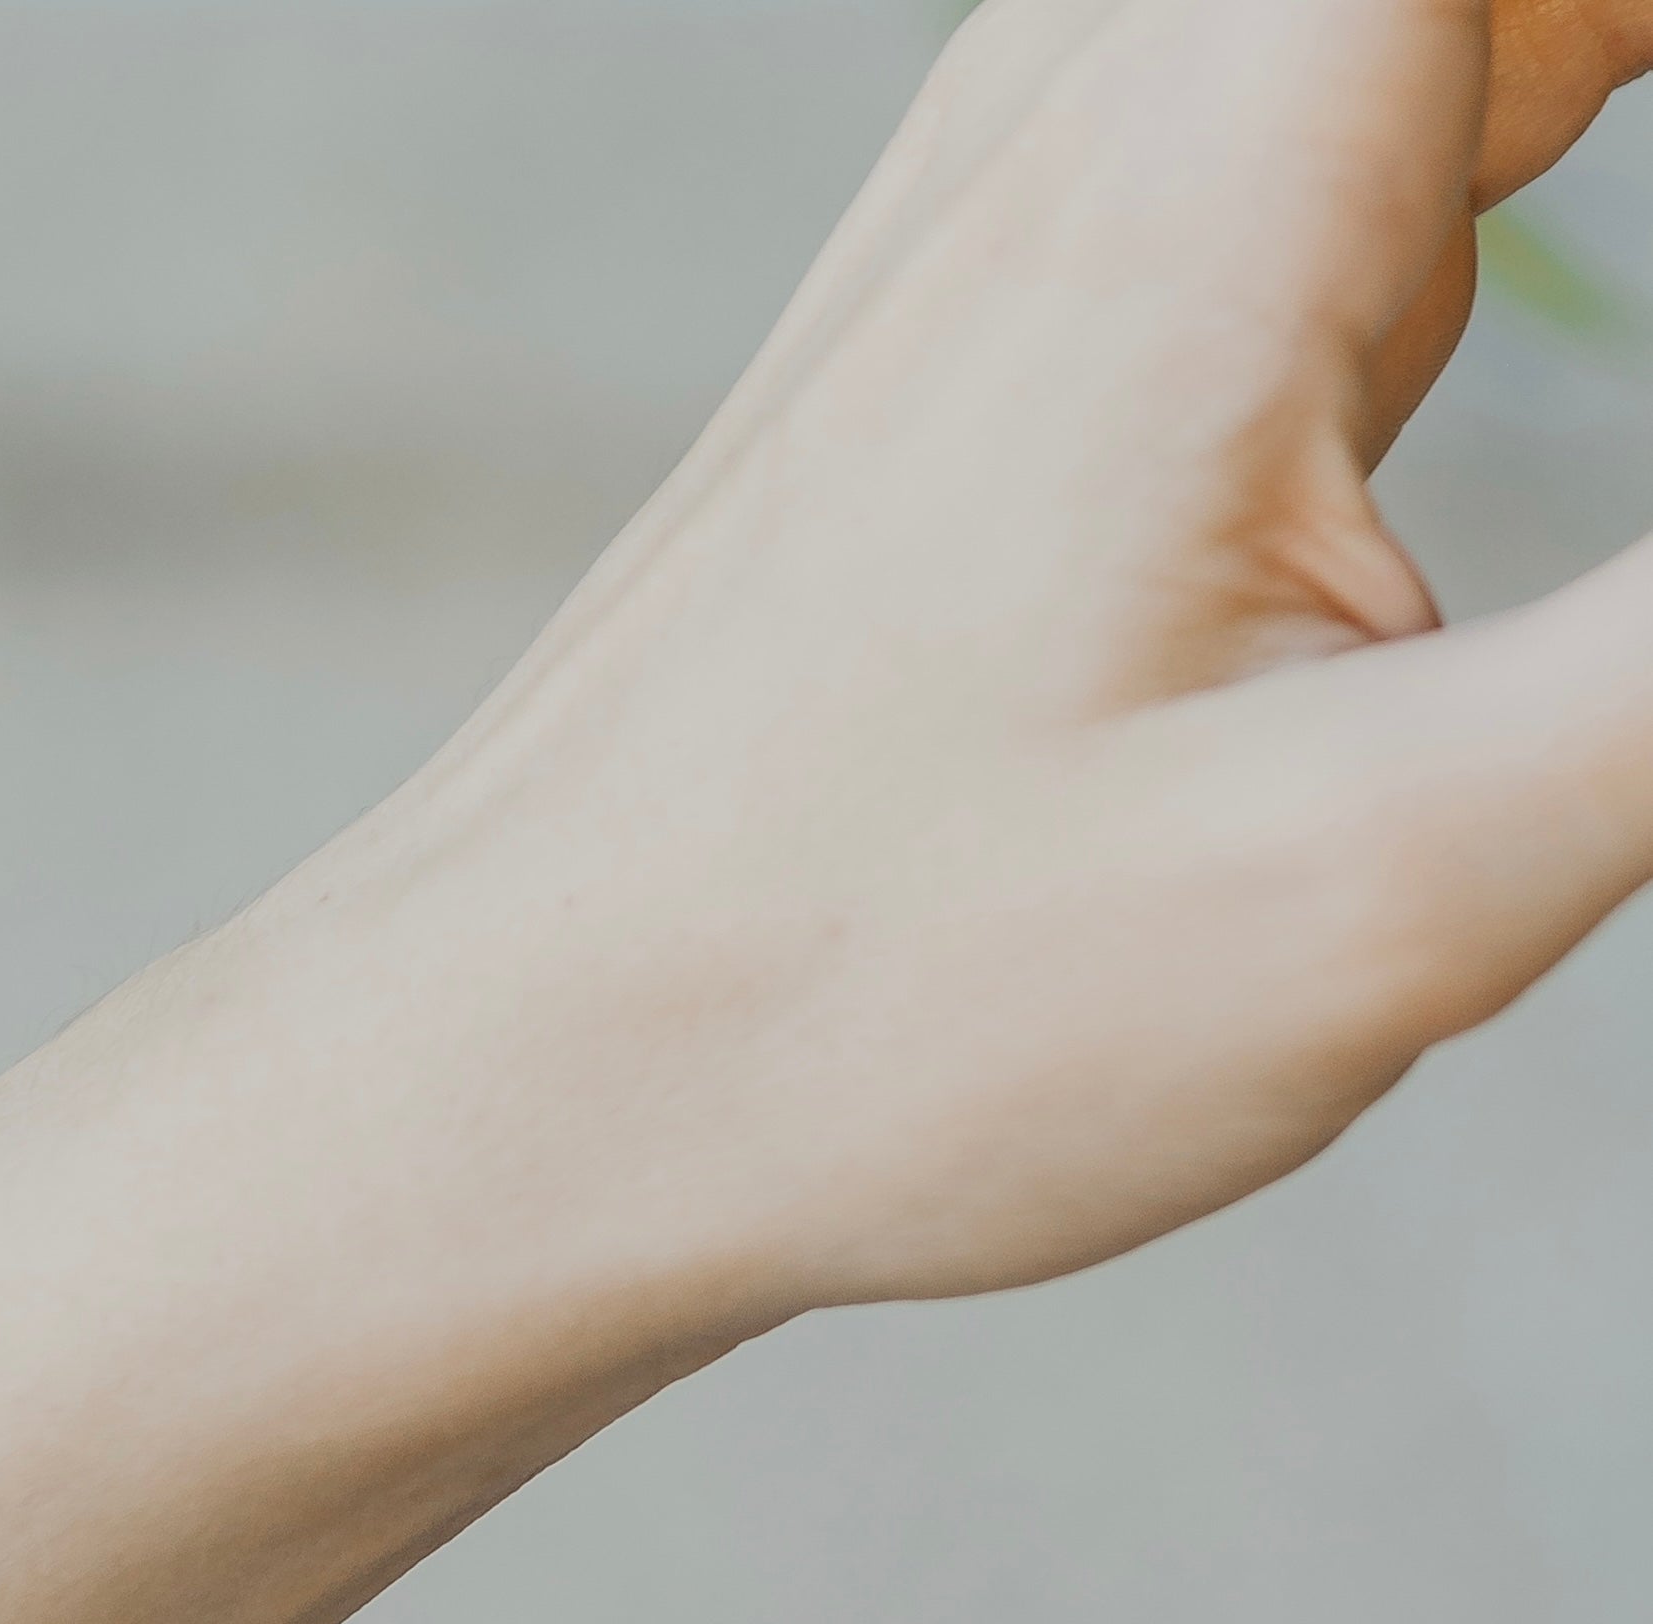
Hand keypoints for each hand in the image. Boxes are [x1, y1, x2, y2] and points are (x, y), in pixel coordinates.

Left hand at [260, 0, 1652, 1330]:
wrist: (515, 1086)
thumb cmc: (867, 1006)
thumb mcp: (1399, 865)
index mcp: (1240, 109)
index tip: (1609, 408)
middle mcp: (1134, 62)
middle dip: (1632, 109)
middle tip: (1533, 612)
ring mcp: (1069, 174)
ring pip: (1484, 29)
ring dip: (1598, 128)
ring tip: (1429, 639)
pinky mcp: (1043, 312)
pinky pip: (1391, 121)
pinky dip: (1546, 169)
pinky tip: (1516, 355)